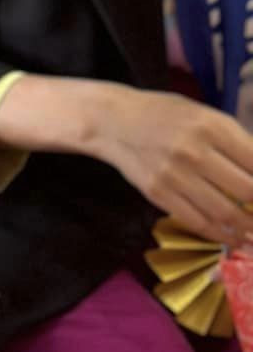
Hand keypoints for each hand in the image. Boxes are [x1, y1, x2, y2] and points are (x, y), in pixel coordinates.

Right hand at [86, 85, 252, 247]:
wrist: (112, 120)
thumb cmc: (164, 113)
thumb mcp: (204, 115)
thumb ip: (236, 141)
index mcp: (211, 126)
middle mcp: (194, 151)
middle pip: (247, 191)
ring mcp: (175, 175)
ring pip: (225, 213)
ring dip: (248, 229)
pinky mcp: (159, 194)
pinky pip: (198, 221)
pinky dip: (220, 234)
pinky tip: (233, 237)